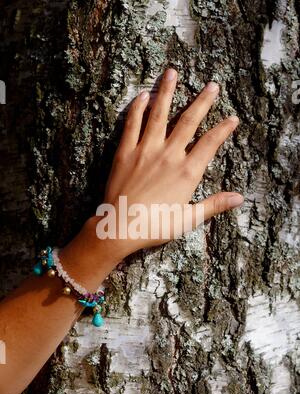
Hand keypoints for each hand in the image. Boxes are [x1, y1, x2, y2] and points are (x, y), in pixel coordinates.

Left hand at [97, 68, 242, 255]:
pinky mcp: (125, 152)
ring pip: (159, 115)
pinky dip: (137, 108)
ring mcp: (146, 151)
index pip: (210, 143)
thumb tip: (239, 198)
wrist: (120, 227)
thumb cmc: (155, 226)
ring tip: (172, 72)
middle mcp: (169, 155)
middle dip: (202, 101)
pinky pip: (132, 124)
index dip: (223, 129)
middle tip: (212, 85)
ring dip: (167, 92)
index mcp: (187, 172)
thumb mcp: (189, 218)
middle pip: (189, 122)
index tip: (232, 118)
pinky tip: (142, 95)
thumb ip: (214, 205)